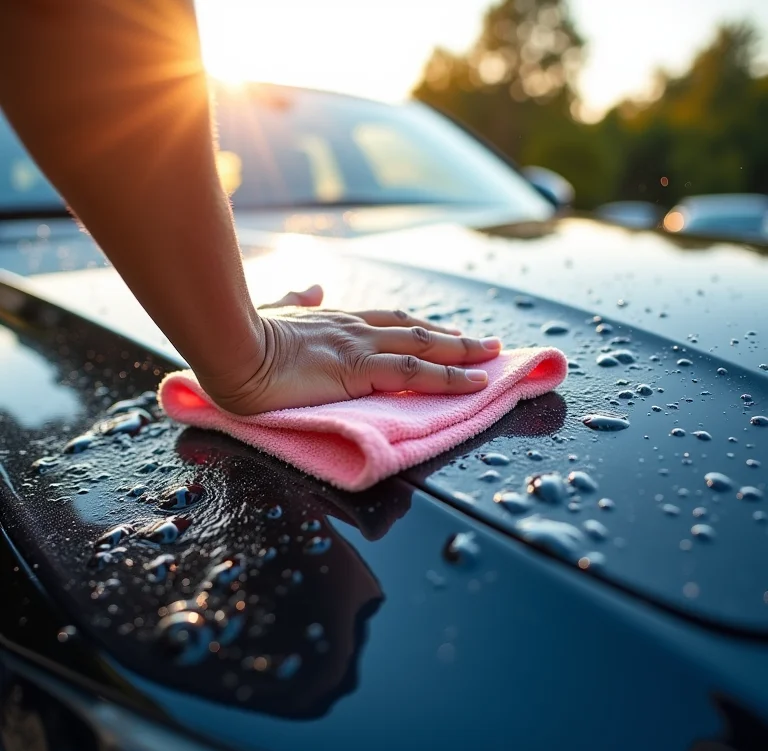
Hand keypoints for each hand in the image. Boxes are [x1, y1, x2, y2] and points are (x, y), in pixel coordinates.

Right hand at [197, 285, 502, 414]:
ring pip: (425, 348)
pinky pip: (416, 374)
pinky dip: (451, 378)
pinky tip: (475, 382)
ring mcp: (360, 347)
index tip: (444, 331)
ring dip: (463, 353)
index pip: (389, 320)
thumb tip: (313, 288)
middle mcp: (355, 329)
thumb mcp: (274, 313)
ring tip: (493, 357)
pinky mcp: (360, 369)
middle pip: (416, 330)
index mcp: (336, 320)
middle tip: (485, 343)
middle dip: (453, 337)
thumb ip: (295, 300)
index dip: (421, 327)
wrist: (230, 347)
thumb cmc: (243, 336)